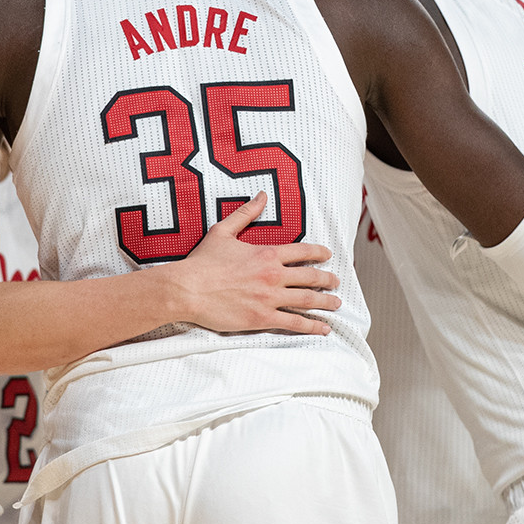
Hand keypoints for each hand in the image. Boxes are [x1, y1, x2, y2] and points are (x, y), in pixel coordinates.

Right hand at [166, 191, 341, 335]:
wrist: (187, 289)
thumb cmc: (202, 262)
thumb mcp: (223, 231)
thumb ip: (246, 214)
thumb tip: (262, 196)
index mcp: (266, 253)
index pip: (302, 252)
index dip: (318, 253)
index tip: (328, 256)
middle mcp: (273, 275)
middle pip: (311, 277)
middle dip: (328, 279)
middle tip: (336, 282)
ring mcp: (270, 298)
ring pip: (308, 300)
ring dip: (326, 302)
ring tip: (336, 304)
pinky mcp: (262, 318)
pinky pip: (294, 323)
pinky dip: (312, 325)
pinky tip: (324, 327)